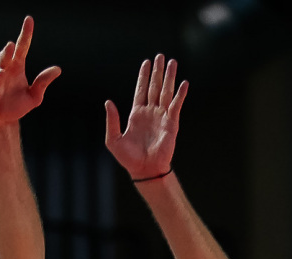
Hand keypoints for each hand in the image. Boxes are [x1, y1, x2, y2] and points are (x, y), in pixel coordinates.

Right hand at [0, 16, 60, 130]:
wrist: (2, 122)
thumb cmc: (17, 108)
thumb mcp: (34, 97)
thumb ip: (43, 83)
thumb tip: (57, 69)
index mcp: (17, 67)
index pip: (23, 46)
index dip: (26, 33)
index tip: (29, 20)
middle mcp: (4, 68)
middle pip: (5, 55)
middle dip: (7, 51)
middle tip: (11, 47)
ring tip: (1, 74)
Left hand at [104, 54, 187, 180]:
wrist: (144, 170)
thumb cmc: (128, 158)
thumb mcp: (113, 139)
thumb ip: (112, 120)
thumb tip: (108, 102)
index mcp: (136, 114)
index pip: (141, 90)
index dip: (143, 76)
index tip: (146, 62)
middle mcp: (150, 112)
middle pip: (154, 86)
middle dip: (157, 71)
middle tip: (160, 56)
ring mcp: (161, 116)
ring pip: (165, 91)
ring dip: (169, 77)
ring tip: (172, 62)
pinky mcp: (172, 123)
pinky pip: (176, 105)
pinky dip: (180, 94)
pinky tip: (183, 83)